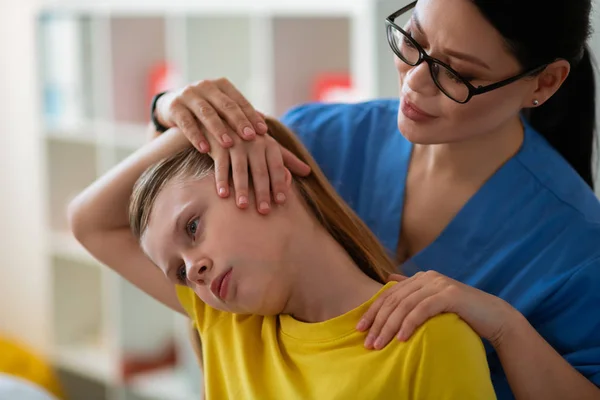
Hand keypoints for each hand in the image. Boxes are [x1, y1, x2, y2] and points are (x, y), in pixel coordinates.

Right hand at [154, 78, 267, 151]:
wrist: (171, 105)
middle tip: (251, 137)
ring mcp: (188, 95)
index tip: (264, 132)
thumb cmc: (206, 111)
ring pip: (206, 113)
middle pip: (225, 105)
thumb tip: (266, 128)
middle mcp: (205, 86)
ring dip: (219, 129)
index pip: (240, 101)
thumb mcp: (222, 109)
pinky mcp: (174, 107)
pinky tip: (205, 149)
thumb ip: (240, 116)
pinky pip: (186, 122)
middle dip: (239, 121)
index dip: (252, 116)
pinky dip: (196, 136)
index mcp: (222, 85)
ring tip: (229, 144)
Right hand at [200, 121, 309, 213]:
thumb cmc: (250, 138)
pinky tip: (222, 195)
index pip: (277, 167)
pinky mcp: (220, 145)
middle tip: (264, 211)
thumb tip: (308, 172)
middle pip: (260, 171)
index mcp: (269, 144)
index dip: (279, 184)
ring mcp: (236, 143)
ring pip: (240, 169)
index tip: (281, 201)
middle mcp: (255, 142)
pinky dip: (221, 180)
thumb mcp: (269, 145)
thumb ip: (288, 159)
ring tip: (243, 206)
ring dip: (242, 188)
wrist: (223, 119)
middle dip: (262, 192)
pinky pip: (221, 165)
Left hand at [357, 271, 517, 349]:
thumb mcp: (433, 299)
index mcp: (421, 278)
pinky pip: (422, 310)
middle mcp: (428, 277)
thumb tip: (388, 280)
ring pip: (405, 306)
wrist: (493, 316)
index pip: (389, 294)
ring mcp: (439, 284)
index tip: (360, 328)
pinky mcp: (450, 295)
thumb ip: (412, 290)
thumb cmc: (460, 313)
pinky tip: (402, 338)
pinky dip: (409, 324)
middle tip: (368, 342)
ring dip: (390, 327)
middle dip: (378, 322)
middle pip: (394, 300)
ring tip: (380, 345)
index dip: (372, 311)